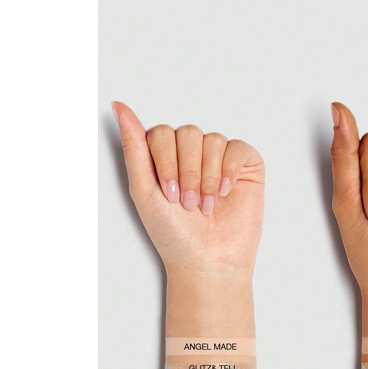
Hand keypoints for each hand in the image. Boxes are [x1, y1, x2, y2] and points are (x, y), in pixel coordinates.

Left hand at [113, 102, 264, 277]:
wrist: (208, 262)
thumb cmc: (175, 234)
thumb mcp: (143, 190)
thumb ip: (134, 147)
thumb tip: (120, 106)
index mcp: (166, 156)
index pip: (162, 132)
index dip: (166, 161)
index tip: (170, 194)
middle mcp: (194, 154)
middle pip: (188, 133)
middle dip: (188, 171)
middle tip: (189, 204)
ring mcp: (221, 160)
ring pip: (213, 140)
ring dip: (207, 176)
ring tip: (207, 204)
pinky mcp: (247, 169)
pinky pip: (238, 148)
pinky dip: (229, 169)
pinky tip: (225, 191)